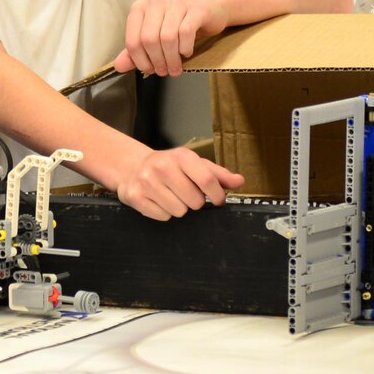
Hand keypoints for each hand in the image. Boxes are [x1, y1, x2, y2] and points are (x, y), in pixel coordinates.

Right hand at [110, 146, 243, 220]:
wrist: (133, 167)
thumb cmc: (170, 167)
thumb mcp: (195, 165)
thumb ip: (218, 174)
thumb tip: (240, 181)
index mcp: (181, 156)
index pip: (207, 180)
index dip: (217, 195)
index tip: (218, 200)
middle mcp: (162, 167)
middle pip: (195, 201)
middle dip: (195, 202)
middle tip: (186, 194)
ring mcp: (147, 182)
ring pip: (179, 211)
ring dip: (179, 208)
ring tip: (171, 196)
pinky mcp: (135, 196)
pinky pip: (163, 217)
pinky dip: (164, 213)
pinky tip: (159, 201)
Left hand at [113, 0, 229, 76]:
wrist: (212, 11)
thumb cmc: (180, 25)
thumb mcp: (155, 38)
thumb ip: (135, 51)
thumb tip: (119, 66)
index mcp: (141, 8)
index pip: (133, 40)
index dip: (140, 61)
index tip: (150, 70)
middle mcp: (156, 1)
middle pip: (149, 40)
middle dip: (157, 61)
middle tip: (165, 71)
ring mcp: (176, 2)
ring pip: (167, 37)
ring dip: (172, 58)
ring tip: (176, 67)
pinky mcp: (195, 8)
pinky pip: (186, 32)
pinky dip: (185, 48)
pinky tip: (187, 52)